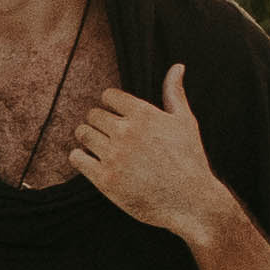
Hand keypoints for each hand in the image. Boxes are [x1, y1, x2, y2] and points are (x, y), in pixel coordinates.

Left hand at [66, 63, 232, 243]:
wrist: (192, 202)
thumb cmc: (190, 160)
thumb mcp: (186, 122)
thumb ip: (174, 93)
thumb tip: (177, 66)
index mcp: (144, 114)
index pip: (108, 96)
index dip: (110, 105)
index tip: (116, 117)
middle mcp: (126, 132)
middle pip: (93, 114)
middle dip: (98, 122)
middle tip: (109, 135)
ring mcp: (114, 156)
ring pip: (83, 134)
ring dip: (87, 138)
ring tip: (99, 147)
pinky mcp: (105, 180)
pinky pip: (77, 158)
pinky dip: (80, 157)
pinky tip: (91, 161)